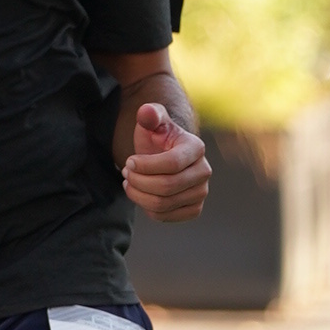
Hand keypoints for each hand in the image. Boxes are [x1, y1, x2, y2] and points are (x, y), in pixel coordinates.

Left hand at [123, 102, 211, 221]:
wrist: (165, 155)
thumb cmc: (157, 137)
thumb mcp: (151, 121)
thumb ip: (149, 114)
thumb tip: (147, 113)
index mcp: (196, 147)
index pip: (172, 164)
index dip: (146, 166)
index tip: (128, 162)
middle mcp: (204, 171)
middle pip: (167, 187)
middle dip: (139, 181)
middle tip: (125, 173)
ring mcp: (201, 192)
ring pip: (163, 204)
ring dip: (139, 195)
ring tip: (129, 182)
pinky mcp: (193, 209)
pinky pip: (165, 216)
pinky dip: (146, 208)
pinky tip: (141, 193)